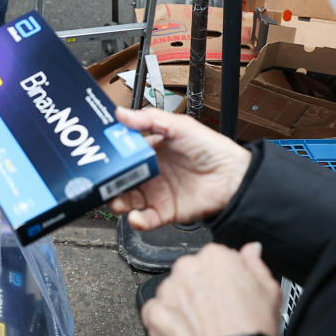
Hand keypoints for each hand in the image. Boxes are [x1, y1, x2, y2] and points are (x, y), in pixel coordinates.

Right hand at [109, 107, 250, 229]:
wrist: (233, 177)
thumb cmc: (211, 149)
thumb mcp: (180, 126)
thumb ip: (149, 119)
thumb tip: (121, 113)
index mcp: (150, 151)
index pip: (122, 154)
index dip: (111, 155)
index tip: (101, 154)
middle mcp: (150, 173)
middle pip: (119, 179)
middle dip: (108, 181)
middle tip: (105, 179)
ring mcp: (155, 194)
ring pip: (125, 201)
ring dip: (116, 201)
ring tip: (116, 198)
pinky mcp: (164, 213)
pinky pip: (144, 220)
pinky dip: (136, 221)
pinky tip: (136, 216)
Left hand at [142, 242, 281, 335]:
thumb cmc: (252, 330)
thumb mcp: (269, 292)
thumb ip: (255, 264)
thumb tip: (251, 249)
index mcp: (215, 257)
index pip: (215, 258)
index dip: (224, 278)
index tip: (229, 292)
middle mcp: (187, 268)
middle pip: (191, 273)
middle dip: (201, 289)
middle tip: (217, 311)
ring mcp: (168, 291)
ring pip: (173, 292)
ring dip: (183, 305)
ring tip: (203, 325)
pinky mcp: (154, 313)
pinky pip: (156, 312)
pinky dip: (166, 322)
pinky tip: (186, 332)